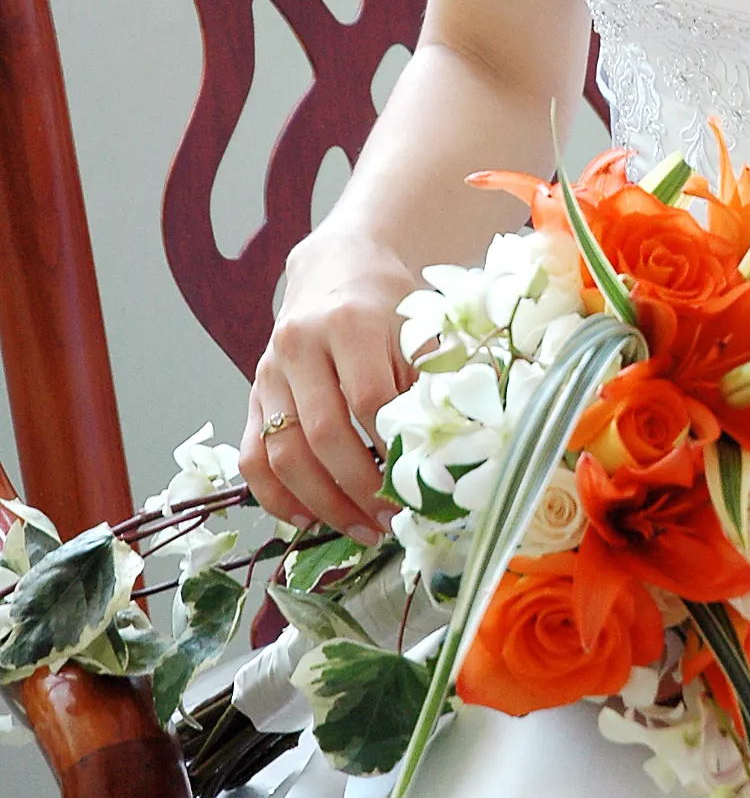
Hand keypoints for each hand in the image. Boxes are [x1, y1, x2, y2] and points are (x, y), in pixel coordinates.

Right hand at [239, 230, 418, 542]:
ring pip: (283, 453)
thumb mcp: (419, 327)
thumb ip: (431, 380)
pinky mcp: (253, 394)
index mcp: (348, 323)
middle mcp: (300, 345)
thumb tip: (450, 445)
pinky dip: (275, 497)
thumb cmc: (389, 303)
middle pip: (323, 433)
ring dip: (323, 503)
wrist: (340, 267)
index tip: (417, 480)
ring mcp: (269, 371)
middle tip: (392, 520)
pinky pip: (252, 457)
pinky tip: (308, 520)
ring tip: (362, 530)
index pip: (366, 399)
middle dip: (360, 488)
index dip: (391, 447)